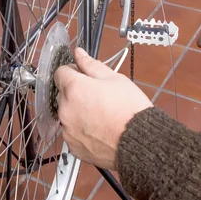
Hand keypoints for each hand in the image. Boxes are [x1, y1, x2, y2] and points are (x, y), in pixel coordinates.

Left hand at [54, 48, 152, 169]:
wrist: (139, 142)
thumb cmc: (130, 108)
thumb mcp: (115, 79)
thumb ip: (91, 65)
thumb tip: (78, 53)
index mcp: (74, 88)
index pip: (60, 73)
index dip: (73, 71)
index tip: (84, 76)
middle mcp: (65, 109)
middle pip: (63, 94)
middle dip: (75, 92)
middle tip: (97, 97)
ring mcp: (67, 130)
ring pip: (67, 114)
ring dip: (77, 112)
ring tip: (100, 116)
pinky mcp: (72, 146)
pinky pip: (72, 133)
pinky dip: (81, 131)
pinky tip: (98, 131)